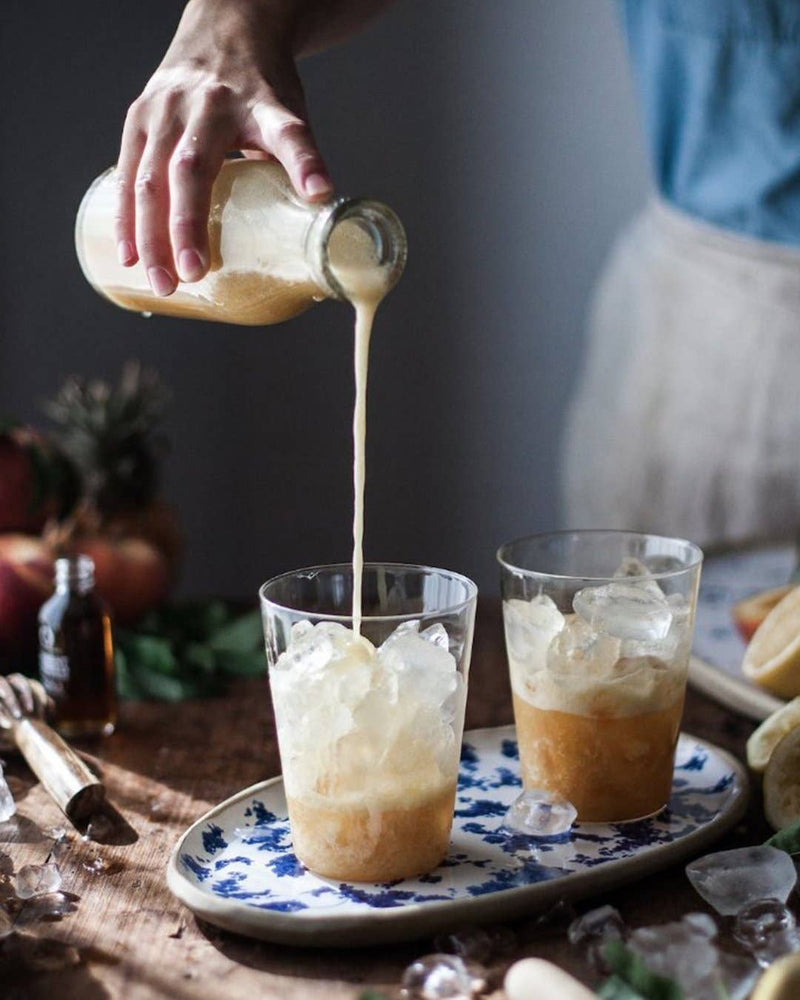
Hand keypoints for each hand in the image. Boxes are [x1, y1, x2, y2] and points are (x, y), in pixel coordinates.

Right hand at [115, 0, 333, 295]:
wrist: (224, 30)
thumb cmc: (261, 89)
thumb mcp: (290, 118)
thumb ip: (299, 166)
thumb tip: (322, 226)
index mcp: (256, 106)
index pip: (286, 137)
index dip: (303, 167)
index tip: (316, 196)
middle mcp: (203, 105)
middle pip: (189, 171)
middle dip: (187, 228)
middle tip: (193, 275)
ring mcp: (164, 110)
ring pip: (149, 177)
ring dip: (149, 234)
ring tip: (161, 282)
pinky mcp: (138, 119)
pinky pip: (126, 173)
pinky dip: (125, 217)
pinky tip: (129, 255)